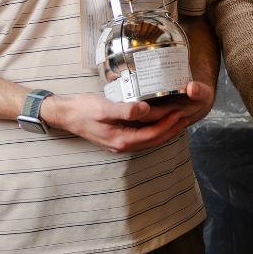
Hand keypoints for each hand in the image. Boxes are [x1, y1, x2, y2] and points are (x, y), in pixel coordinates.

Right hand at [41, 81, 212, 153]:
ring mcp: (120, 143)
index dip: (168, 124)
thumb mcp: (103, 108)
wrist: (66, 115)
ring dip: (165, 131)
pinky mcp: (118, 137)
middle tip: (186, 117)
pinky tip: (159, 122)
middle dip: (171, 129)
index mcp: (121, 139)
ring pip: (149, 140)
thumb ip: (125, 110)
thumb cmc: (83, 110)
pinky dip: (154, 130)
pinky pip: (142, 136)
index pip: (152, 134)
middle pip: (154, 140)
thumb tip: (145, 110)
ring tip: (178, 120)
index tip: (180, 112)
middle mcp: (122, 145)